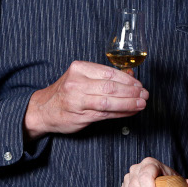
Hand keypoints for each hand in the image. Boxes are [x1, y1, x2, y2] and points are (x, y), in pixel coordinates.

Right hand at [24, 60, 147, 139]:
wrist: (43, 110)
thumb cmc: (66, 91)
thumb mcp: (81, 76)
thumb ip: (104, 76)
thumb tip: (131, 75)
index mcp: (79, 69)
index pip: (110, 73)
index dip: (128, 79)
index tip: (139, 83)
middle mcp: (77, 84)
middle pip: (111, 88)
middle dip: (132, 91)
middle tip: (144, 94)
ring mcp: (78, 101)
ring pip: (109, 102)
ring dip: (129, 103)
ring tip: (141, 103)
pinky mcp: (80, 116)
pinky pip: (105, 114)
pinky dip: (121, 113)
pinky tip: (131, 111)